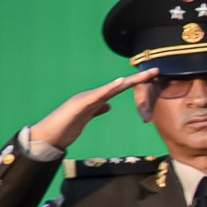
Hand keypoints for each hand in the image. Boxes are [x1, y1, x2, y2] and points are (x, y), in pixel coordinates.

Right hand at [29, 74, 145, 155]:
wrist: (49, 135)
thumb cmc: (66, 127)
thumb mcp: (87, 118)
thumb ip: (97, 109)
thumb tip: (108, 105)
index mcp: (96, 99)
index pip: (119, 89)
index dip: (136, 83)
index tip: (153, 78)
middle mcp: (92, 96)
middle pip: (119, 86)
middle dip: (138, 78)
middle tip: (157, 70)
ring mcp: (85, 99)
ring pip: (110, 88)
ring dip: (128, 81)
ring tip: (144, 75)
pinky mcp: (79, 105)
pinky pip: (97, 96)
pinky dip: (109, 89)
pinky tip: (120, 83)